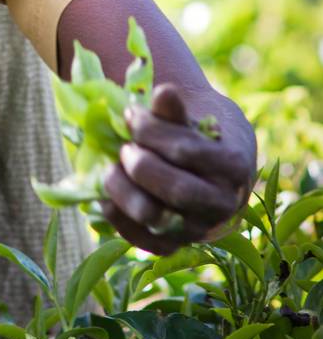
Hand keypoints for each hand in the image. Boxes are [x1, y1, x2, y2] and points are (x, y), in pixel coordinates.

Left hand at [101, 84, 256, 254]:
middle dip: (140, 165)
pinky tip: (105, 195)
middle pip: (176, 190)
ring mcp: (199, 228)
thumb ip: (174, 109)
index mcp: (233, 166)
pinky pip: (142, 239)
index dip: (152, 132)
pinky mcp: (174, 245)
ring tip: (111, 167)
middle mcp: (222, 203)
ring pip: (154, 217)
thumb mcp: (190, 116)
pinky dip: (118, 217)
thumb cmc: (195, 134)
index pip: (187, 151)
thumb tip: (164, 92)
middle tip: (123, 147)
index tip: (131, 114)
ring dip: (123, 190)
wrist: (207, 168)